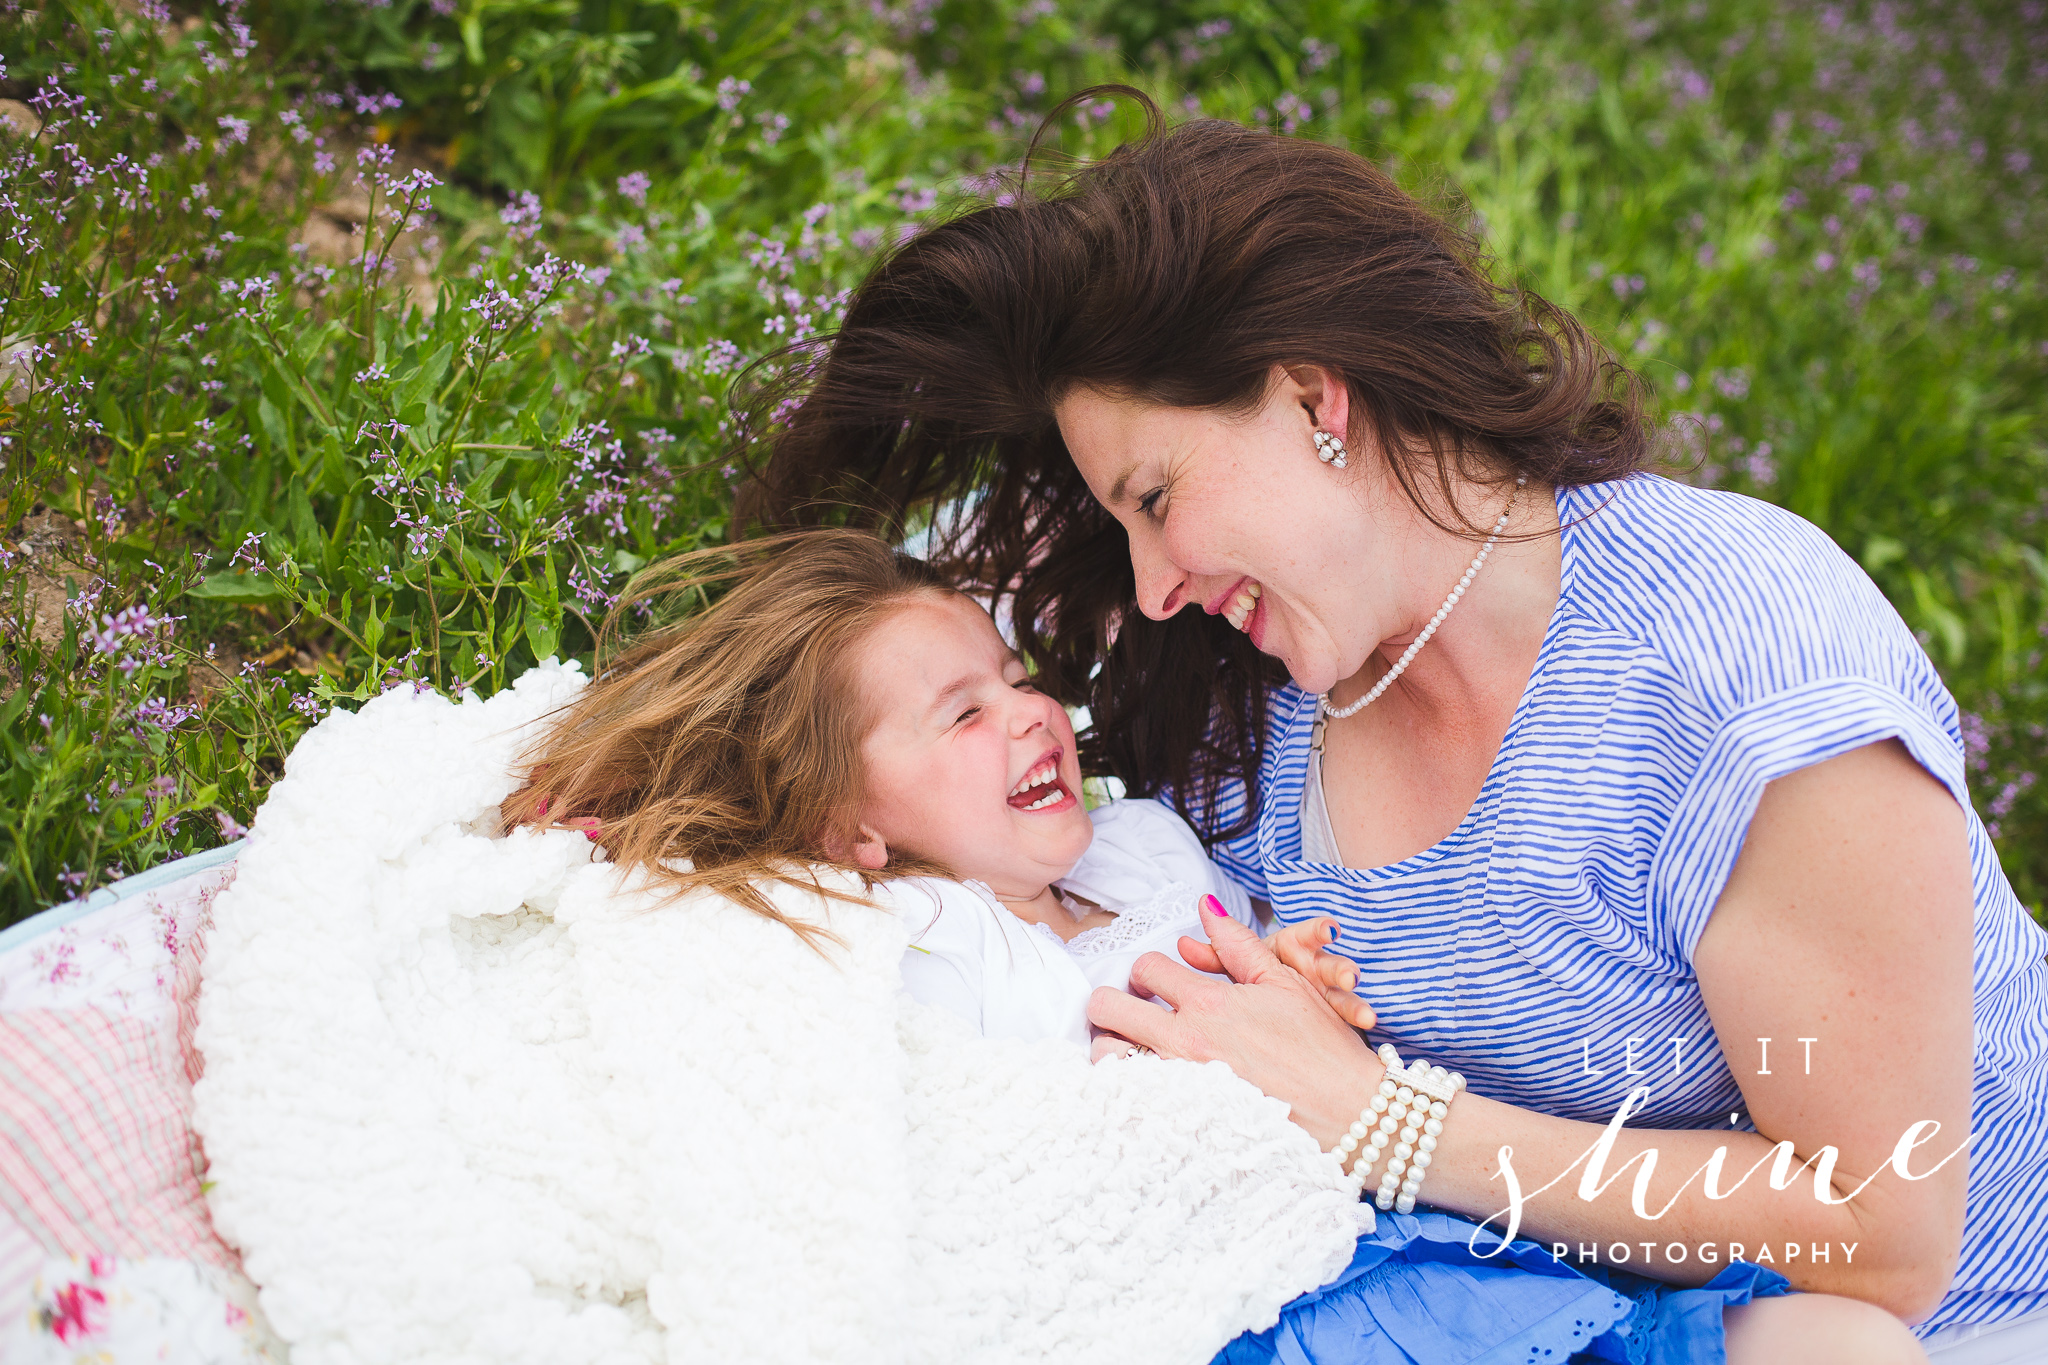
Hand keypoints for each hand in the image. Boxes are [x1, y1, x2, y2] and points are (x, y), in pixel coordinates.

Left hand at [1086, 896, 1383, 1146]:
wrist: (1347, 1111)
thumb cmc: (1321, 1046)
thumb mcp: (1284, 981)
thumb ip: (1237, 944)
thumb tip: (1206, 907)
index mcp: (1210, 1005)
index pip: (1145, 968)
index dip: (1150, 967)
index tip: (1161, 979)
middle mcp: (1187, 1044)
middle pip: (1108, 1008)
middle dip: (1112, 1000)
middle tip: (1133, 1006)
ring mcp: (1181, 1085)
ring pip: (1108, 1058)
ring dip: (1114, 1043)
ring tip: (1136, 1042)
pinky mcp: (1184, 1119)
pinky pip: (1130, 1097)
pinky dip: (1128, 1082)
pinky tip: (1148, 1079)